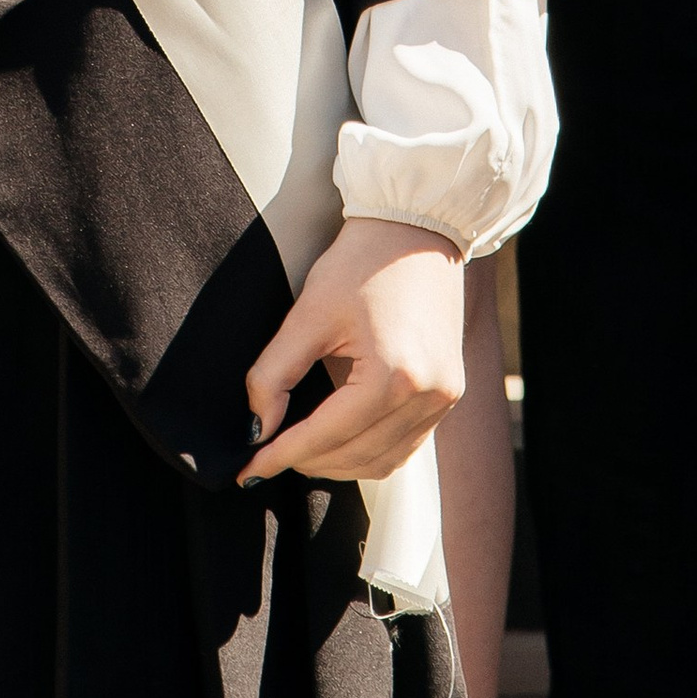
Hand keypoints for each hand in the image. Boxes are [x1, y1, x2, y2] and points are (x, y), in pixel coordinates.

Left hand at [239, 215, 464, 486]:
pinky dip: (369, 451)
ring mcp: (444, 400)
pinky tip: (339, 439)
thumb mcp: (309, 312)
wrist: (418, 226)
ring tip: (298, 449)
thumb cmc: (362, 260)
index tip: (247, 471)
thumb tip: (257, 427)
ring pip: (383, 462)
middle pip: (355, 457)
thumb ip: (276, 373)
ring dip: (337, 464)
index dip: (281, 455)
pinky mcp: (450, 394)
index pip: (325, 436)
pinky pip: (406, 446)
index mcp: (393, 376)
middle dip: (306, 462)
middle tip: (266, 455)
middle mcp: (427, 397)